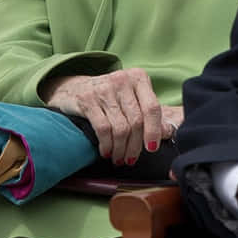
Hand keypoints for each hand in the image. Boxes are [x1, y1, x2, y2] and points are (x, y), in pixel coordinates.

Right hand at [41, 68, 166, 164]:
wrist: (73, 88)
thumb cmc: (109, 97)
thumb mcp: (130, 98)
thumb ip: (147, 113)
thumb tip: (165, 133)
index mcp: (138, 77)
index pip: (152, 108)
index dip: (154, 131)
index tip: (151, 148)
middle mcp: (122, 80)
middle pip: (136, 121)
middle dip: (135, 146)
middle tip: (131, 159)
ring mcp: (103, 89)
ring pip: (120, 128)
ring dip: (121, 149)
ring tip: (119, 158)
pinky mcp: (87, 100)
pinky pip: (103, 129)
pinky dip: (107, 145)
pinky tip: (106, 152)